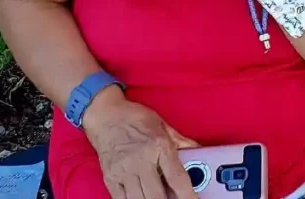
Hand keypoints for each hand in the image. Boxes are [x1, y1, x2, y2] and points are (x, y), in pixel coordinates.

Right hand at [83, 87, 199, 198]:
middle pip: (158, 196)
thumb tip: (199, 151)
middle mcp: (141, 160)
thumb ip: (181, 141)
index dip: (188, 196)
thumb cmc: (134, 117)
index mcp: (159, 146)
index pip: (177, 178)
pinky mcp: (110, 178)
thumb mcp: (162, 125)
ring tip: (160, 198)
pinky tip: (142, 198)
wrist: (105, 114)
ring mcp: (124, 171)